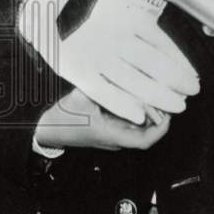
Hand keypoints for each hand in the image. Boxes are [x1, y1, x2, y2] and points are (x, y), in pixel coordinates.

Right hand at [19, 0, 199, 124]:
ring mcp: (95, 53)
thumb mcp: (117, 5)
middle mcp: (113, 35)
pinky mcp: (77, 70)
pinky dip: (122, 104)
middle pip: (151, 63)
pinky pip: (103, 91)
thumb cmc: (88, 9)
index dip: (179, 62)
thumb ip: (139, 22)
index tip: (193, 76)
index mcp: (126, 17)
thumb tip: (168, 42)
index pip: (160, 42)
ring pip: (132, 80)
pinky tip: (139, 115)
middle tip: (192, 91)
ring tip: (177, 104)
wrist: (45, 8)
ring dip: (157, 95)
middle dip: (174, 81)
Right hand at [35, 88, 170, 151]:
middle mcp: (115, 139)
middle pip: (147, 131)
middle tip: (168, 95)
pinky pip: (130, 122)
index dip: (161, 128)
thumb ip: (101, 87)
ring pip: (140, 126)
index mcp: (110, 136)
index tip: (170, 111)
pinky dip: (138, 110)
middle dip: (160, 114)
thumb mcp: (80, 98)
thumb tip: (122, 72)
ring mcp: (113, 136)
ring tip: (157, 91)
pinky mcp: (109, 130)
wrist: (44, 128)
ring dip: (151, 112)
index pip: (145, 141)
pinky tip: (140, 93)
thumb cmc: (61, 116)